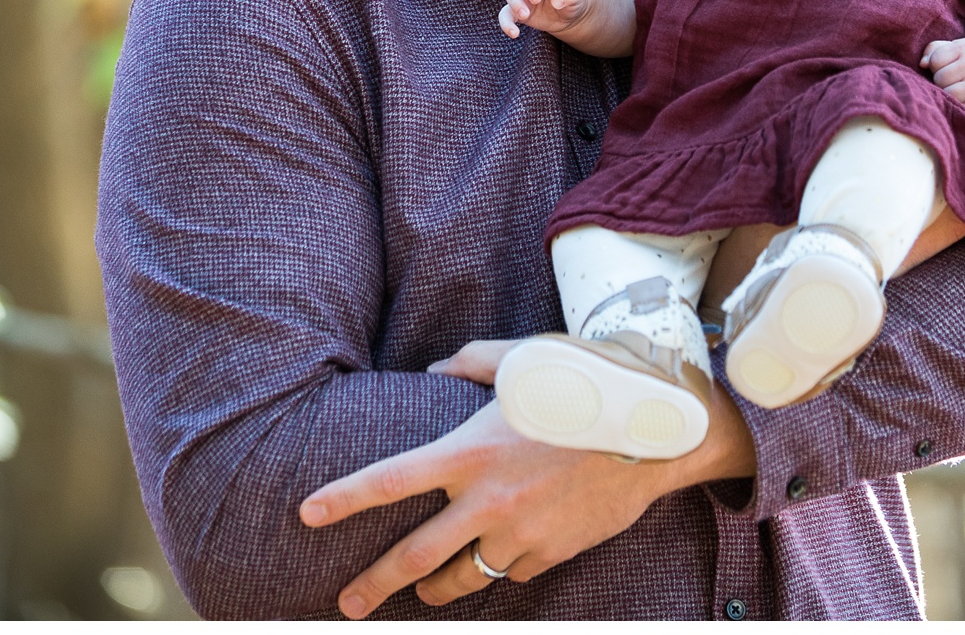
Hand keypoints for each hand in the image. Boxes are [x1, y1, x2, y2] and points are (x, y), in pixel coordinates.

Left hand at [303, 339, 755, 617]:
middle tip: (346, 605)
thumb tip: (434, 369)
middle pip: (413, 558)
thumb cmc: (589, 384)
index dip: (344, 499)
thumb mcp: (525, 359)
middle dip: (373, 586)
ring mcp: (520, 535)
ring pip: (462, 579)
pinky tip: (498, 562)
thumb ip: (471, 362)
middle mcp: (488, 501)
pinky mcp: (551, 554)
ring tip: (420, 595)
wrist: (658, 433)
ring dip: (435, 591)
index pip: (390, 480)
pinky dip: (500, 569)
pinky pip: (513, 574)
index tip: (307, 515)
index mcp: (470, 450)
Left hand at [921, 37, 964, 110]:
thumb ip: (934, 50)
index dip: (937, 65)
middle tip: (955, 78)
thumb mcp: (956, 47)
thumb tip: (922, 64)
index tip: (949, 65)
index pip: (935, 60)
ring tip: (958, 87)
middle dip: (942, 80)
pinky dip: (958, 103)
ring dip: (948, 93)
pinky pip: (958, 106)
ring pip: (947, 93)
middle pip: (940, 78)